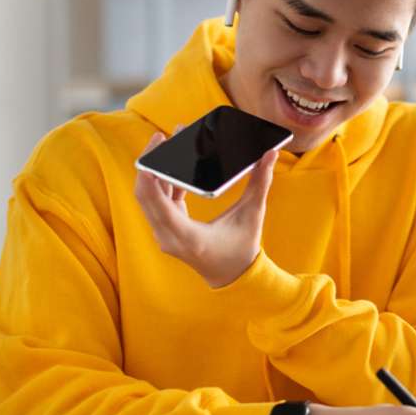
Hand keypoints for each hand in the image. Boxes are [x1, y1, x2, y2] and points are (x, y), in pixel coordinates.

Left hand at [133, 130, 276, 287]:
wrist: (234, 276)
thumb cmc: (243, 248)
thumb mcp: (252, 214)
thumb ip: (260, 183)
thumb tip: (271, 155)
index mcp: (186, 235)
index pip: (154, 199)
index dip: (150, 171)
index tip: (157, 146)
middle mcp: (168, 237)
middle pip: (144, 194)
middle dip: (150, 163)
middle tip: (161, 137)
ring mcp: (164, 236)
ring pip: (148, 198)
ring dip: (155, 172)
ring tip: (169, 145)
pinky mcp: (167, 231)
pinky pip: (157, 204)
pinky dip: (163, 184)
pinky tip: (177, 168)